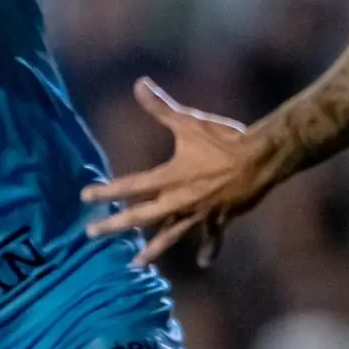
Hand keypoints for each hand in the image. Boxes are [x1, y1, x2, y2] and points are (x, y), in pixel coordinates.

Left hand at [80, 78, 269, 267]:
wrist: (263, 158)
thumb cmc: (224, 138)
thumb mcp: (188, 121)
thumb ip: (160, 107)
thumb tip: (139, 83)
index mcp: (170, 178)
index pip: (130, 186)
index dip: (106, 191)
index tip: (85, 197)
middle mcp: (181, 200)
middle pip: (141, 216)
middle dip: (115, 225)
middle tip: (91, 234)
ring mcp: (201, 213)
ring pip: (171, 235)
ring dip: (152, 249)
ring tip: (135, 265)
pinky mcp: (221, 218)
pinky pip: (212, 237)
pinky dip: (207, 249)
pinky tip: (201, 263)